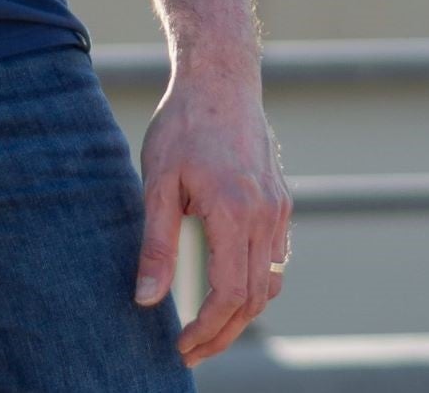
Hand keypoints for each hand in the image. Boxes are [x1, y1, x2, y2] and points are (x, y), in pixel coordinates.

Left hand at [133, 66, 292, 367]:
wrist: (221, 78)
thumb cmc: (182, 124)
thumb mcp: (157, 180)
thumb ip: (156, 243)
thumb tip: (146, 300)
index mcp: (234, 211)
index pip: (229, 295)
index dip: (206, 330)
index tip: (180, 346)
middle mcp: (266, 216)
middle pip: (253, 299)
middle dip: (223, 332)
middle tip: (190, 350)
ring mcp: (279, 210)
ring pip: (269, 283)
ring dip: (241, 314)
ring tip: (206, 328)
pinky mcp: (281, 202)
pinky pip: (275, 259)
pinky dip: (254, 284)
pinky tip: (227, 289)